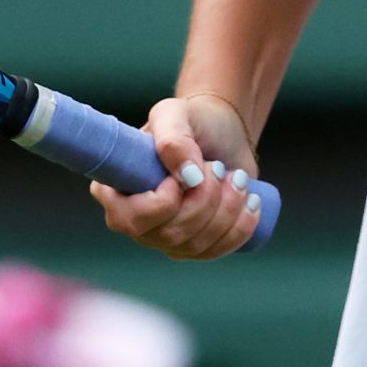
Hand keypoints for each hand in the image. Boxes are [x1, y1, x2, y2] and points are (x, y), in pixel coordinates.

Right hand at [89, 92, 264, 260]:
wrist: (221, 132)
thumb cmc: (191, 120)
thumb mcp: (176, 114)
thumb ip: (173, 138)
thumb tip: (188, 178)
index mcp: (115, 189)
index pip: (131, 219)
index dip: (164, 202)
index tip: (189, 173)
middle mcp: (134, 220)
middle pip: (170, 235)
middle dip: (206, 200)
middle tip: (218, 166)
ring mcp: (163, 237)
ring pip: (196, 245)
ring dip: (227, 210)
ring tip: (237, 177)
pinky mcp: (193, 245)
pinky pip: (216, 252)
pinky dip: (240, 228)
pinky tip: (251, 202)